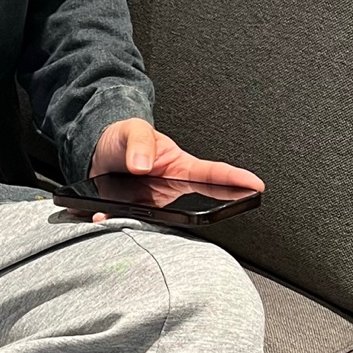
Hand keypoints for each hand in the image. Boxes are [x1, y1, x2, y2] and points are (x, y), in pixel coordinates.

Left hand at [85, 117, 263, 222]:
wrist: (96, 151)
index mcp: (181, 165)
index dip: (236, 179)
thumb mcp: (133, 129)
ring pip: (161, 220)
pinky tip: (101, 216)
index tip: (256, 185)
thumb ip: (140, 144)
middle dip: (205, 212)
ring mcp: (153, 203)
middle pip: (195, 204)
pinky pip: (130, 223)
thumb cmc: (122, 137)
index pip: (213, 173)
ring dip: (148, 222)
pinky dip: (116, 221)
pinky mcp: (133, 213)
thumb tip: (142, 164)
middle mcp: (171, 187)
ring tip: (133, 216)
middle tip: (216, 216)